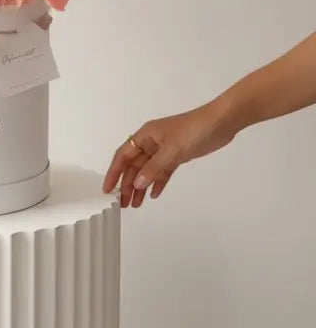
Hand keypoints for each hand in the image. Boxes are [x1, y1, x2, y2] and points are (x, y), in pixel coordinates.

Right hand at [102, 102, 235, 206]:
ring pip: (147, 170)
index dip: (114, 172)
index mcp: (145, 135)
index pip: (123, 155)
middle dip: (127, 183)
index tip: (107, 190)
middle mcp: (151, 142)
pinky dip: (158, 182)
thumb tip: (135, 183)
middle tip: (123, 204)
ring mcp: (164, 149)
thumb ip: (154, 168)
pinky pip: (162, 171)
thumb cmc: (192, 132)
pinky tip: (154, 195)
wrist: (219, 123)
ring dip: (141, 186)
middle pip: (134, 165)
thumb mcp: (172, 150)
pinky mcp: (177, 156)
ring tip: (136, 204)